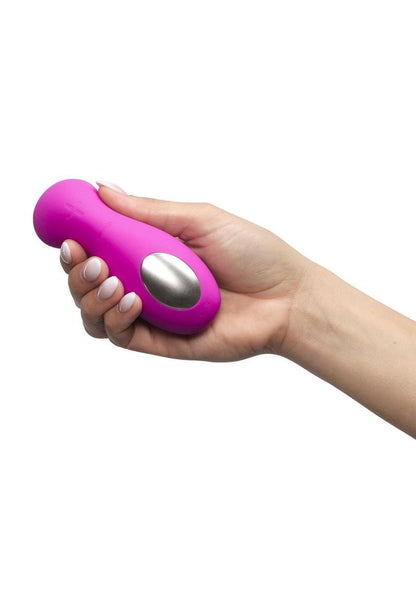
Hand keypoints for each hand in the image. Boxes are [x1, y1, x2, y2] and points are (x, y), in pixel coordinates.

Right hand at [60, 184, 309, 360]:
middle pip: (89, 285)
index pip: (100, 250)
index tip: (69, 235)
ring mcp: (152, 314)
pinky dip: (116, 319)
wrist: (287, 297)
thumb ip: (149, 210)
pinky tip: (130, 300)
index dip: (78, 244)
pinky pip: (122, 337)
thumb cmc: (253, 253)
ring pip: (97, 315)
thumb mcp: (200, 220)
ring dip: (90, 297)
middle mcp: (146, 283)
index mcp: (151, 251)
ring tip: (110, 281)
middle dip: (76, 273)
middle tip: (85, 260)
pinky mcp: (162, 342)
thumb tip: (102, 188)